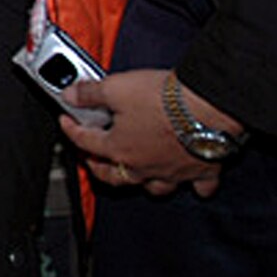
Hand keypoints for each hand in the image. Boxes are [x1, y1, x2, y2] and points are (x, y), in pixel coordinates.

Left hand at [63, 68, 230, 196]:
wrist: (209, 106)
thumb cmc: (164, 100)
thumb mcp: (116, 88)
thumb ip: (90, 93)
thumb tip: (71, 94)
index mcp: (119, 148)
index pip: (85, 141)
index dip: (71, 129)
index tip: (67, 122)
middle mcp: (144, 166)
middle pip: (114, 175)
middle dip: (98, 168)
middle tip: (91, 159)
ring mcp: (173, 171)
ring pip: (153, 188)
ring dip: (142, 184)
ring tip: (134, 173)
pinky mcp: (203, 170)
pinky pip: (199, 187)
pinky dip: (195, 187)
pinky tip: (193, 184)